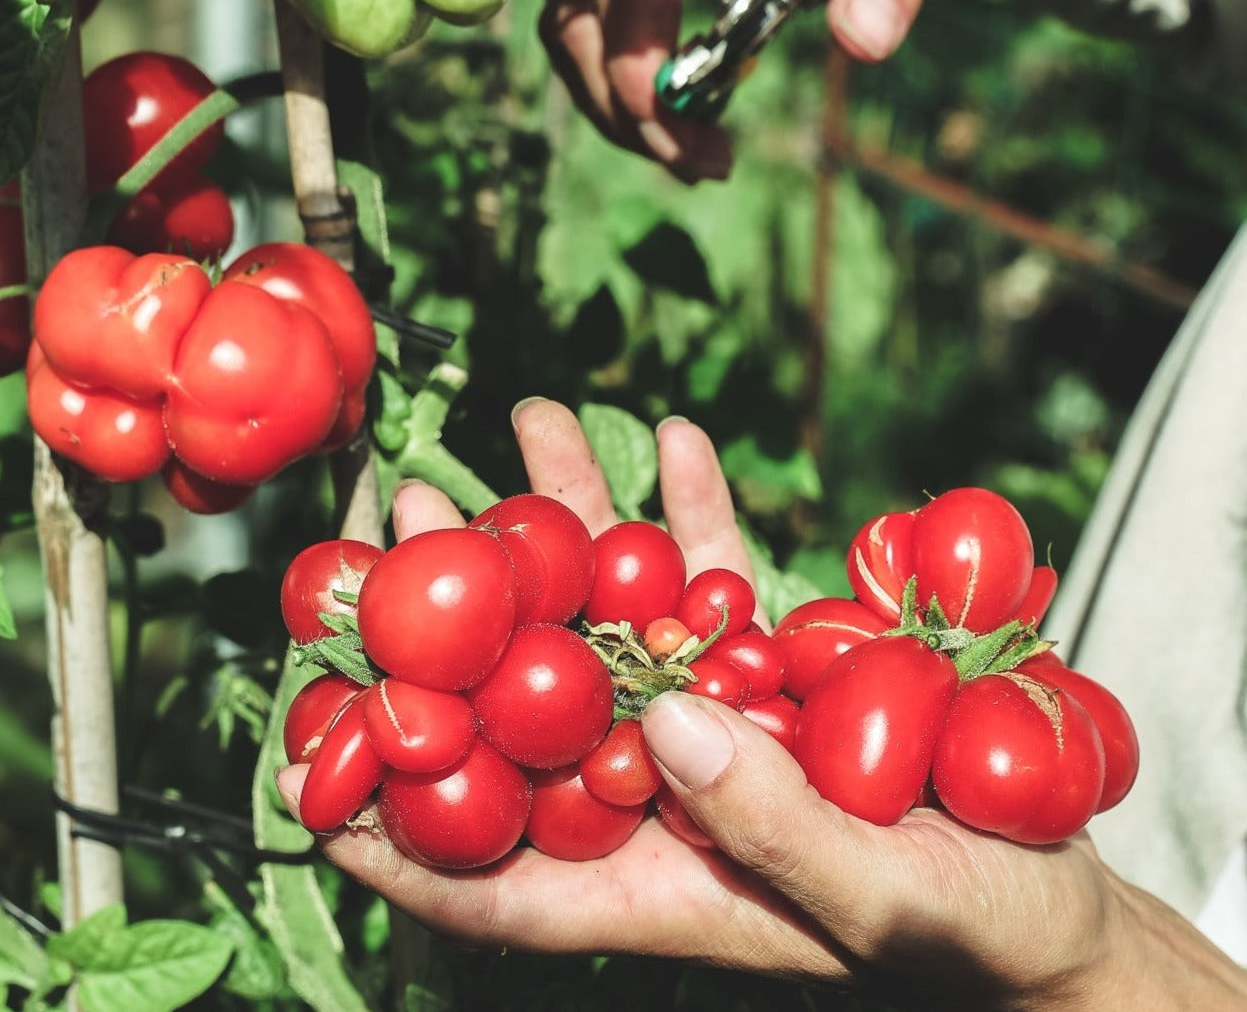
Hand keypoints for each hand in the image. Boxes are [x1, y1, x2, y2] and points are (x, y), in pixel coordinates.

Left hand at [273, 397, 1225, 1007]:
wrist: (1042, 893)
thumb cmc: (965, 928)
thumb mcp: (879, 894)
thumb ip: (773, 824)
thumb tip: (669, 723)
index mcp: (646, 879)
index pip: (482, 868)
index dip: (385, 816)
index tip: (305, 740)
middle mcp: (652, 793)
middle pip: (526, 701)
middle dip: (460, 609)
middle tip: (405, 509)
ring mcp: (705, 719)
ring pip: (615, 610)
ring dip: (576, 516)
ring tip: (534, 420)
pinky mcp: (765, 669)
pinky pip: (716, 582)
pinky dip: (697, 512)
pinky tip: (680, 440)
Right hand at [540, 0, 1003, 181]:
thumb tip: (863, 42)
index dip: (633, 71)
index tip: (678, 133)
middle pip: (577, 17)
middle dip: (620, 107)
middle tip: (699, 159)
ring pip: (576, 20)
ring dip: (615, 98)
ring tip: (695, 144)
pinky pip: (604, 8)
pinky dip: (626, 68)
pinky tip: (689, 99)